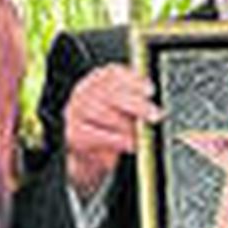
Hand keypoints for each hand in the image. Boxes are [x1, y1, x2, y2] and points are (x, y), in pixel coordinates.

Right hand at [64, 64, 159, 197]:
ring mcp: (75, 111)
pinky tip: (128, 144)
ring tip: (140, 135)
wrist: (89, 154)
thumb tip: (154, 109)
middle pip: (110, 93)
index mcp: (98, 79)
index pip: (114, 73)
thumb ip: (137, 104)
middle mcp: (84, 91)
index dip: (134, 81)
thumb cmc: (112, 128)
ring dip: (125, 125)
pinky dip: (115, 140)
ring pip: (103, 114)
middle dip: (136, 104)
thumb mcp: (126, 111)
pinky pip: (95, 135)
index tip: (151, 91)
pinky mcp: (73, 133)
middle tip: (154, 115)